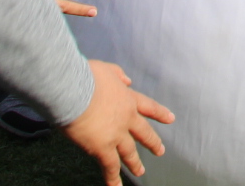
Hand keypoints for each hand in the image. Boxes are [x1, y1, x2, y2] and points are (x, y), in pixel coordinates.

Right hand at [63, 60, 173, 183]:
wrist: (74, 89)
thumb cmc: (85, 76)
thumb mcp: (106, 69)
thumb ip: (118, 75)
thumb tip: (128, 80)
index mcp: (127, 98)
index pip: (148, 107)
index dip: (160, 114)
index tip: (171, 119)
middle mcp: (126, 118)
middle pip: (143, 133)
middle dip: (152, 142)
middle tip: (160, 151)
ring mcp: (116, 134)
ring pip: (129, 152)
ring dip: (135, 163)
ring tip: (140, 171)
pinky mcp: (102, 148)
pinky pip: (110, 167)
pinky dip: (113, 179)